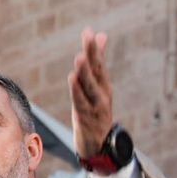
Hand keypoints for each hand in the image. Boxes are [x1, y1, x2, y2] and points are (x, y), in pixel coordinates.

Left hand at [68, 27, 112, 157]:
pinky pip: (81, 103)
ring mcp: (96, 107)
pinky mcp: (87, 119)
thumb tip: (100, 35)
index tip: (88, 31)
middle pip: (96, 72)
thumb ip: (98, 62)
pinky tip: (73, 79)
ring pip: (90, 87)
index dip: (94, 48)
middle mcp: (102, 94)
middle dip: (92, 54)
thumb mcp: (97, 87)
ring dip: (85, 72)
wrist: (101, 147)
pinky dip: (78, 92)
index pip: (99, 64)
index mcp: (104, 86)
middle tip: (88, 37)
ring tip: (80, 57)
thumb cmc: (96, 113)